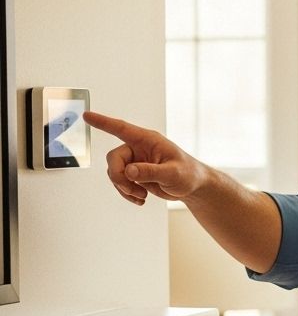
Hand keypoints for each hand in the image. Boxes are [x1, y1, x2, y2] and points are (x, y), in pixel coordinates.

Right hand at [85, 111, 206, 205]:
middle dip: (119, 177)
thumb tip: (129, 171)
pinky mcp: (134, 174)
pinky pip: (120, 183)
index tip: (86, 115)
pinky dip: (127, 193)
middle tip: (133, 190)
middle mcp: (138, 148)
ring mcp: (135, 161)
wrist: (192, 187)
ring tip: (142, 196)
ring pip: (114, 172)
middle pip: (113, 159)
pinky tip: (141, 199)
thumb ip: (151, 172)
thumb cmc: (188, 174)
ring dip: (124, 188)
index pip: (122, 129)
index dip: (103, 122)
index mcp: (149, 140)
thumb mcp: (173, 174)